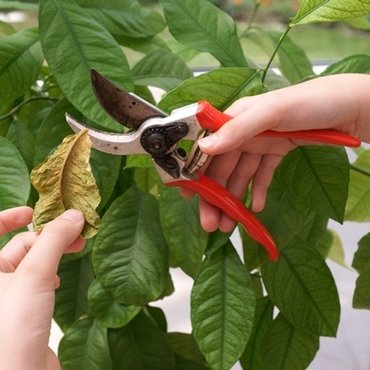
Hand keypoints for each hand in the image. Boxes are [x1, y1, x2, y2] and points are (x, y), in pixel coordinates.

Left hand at [0, 207, 84, 369]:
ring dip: (53, 254)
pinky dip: (50, 274)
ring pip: (31, 264)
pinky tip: (58, 280)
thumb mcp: (34, 275)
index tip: (34, 211)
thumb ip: (54, 240)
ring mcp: (6, 298)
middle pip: (18, 246)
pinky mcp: (22, 311)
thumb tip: (74, 215)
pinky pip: (36, 282)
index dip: (10, 216)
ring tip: (76, 251)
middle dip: (47, 236)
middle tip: (75, 231)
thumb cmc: (11, 330)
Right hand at [193, 74, 369, 231]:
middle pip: (221, 167)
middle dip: (214, 196)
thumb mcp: (273, 111)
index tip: (187, 195)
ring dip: (232, 200)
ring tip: (228, 225)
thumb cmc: (311, 102)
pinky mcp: (278, 151)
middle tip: (209, 223)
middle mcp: (245, 131)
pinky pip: (262, 175)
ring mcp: (262, 142)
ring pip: (239, 175)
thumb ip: (238, 128)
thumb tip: (205, 148)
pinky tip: (254, 207)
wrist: (351, 106)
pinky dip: (257, 191)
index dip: (195, 171)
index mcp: (237, 117)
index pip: (207, 147)